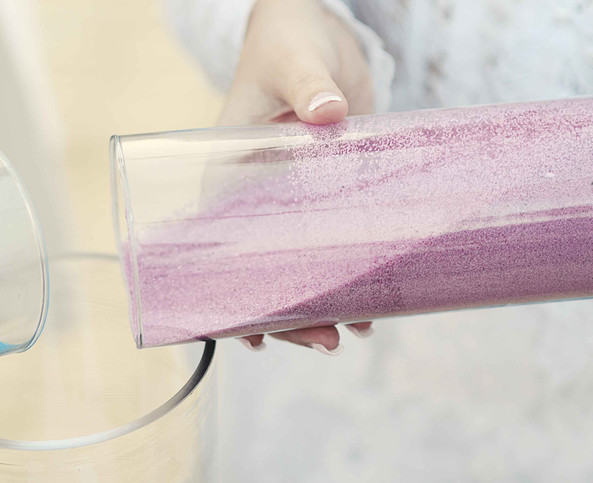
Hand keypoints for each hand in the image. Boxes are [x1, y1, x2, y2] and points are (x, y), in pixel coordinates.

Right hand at [222, 0, 375, 352]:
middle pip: (264, 275)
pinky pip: (332, 245)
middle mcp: (255, 202)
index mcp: (227, 180)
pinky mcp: (328, 196)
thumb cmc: (286, 42)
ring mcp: (292, 204)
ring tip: (355, 332)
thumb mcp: (292, 63)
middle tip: (328, 341)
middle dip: (291, 315)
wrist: (316, 28)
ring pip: (299, 268)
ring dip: (323, 305)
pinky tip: (368, 306)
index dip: (234, 299)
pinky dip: (348, 275)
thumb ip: (308, 85)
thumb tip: (328, 112)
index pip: (224, 254)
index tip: (253, 334)